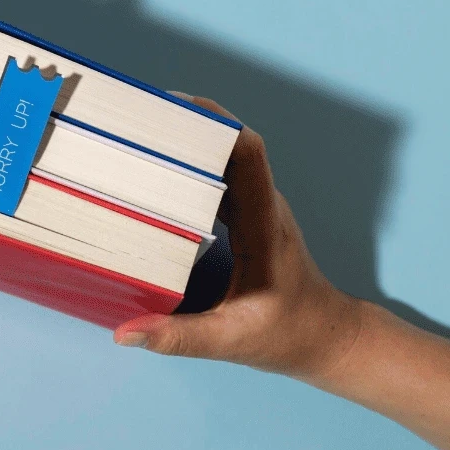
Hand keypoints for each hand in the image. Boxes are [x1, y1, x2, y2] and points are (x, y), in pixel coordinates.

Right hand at [114, 94, 362, 380]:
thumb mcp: (232, 341)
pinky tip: (157, 170)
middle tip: (139, 117)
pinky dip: (190, 165)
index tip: (174, 108)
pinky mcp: (247, 215)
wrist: (324, 336)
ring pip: (224, 157)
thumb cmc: (288, 334)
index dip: (215, 123)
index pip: (248, 154)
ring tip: (139, 135)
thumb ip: (180, 338)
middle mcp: (263, 205)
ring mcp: (257, 207)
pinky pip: (219, 176)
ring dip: (188, 141)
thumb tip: (125, 333)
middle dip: (188, 123)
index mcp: (264, 223)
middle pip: (230, 144)